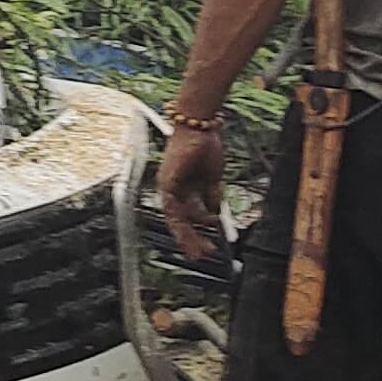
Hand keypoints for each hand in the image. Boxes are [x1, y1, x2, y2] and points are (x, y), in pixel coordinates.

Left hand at [158, 120, 226, 264]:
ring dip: (188, 236)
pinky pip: (172, 208)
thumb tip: (214, 215)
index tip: (206, 245)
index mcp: (183, 188)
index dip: (195, 232)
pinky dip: (183, 222)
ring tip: (200, 251)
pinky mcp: (167, 182)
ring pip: (175, 219)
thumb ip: (211, 197)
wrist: (201, 126)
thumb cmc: (206, 147)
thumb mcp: (212, 179)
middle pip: (179, 221)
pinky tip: (196, 232)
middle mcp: (172, 189)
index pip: (186, 216)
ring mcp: (168, 186)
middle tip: (202, 254)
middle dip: (191, 239)